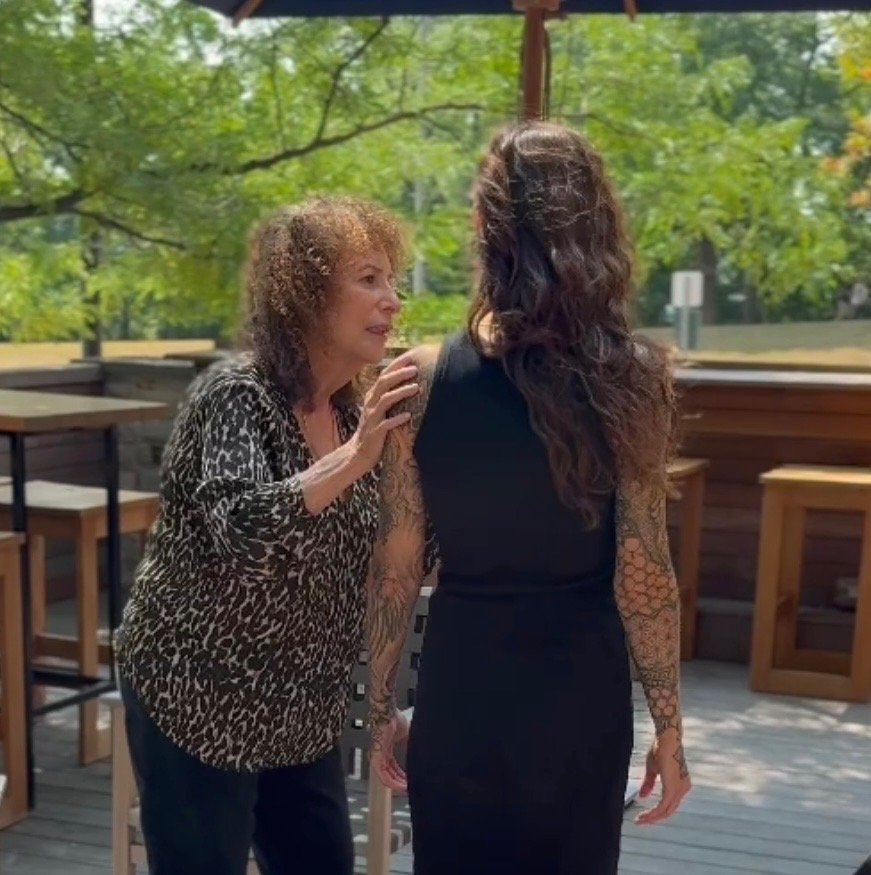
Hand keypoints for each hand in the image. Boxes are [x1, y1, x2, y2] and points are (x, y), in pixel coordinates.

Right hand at [350, 355, 418, 473]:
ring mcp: (372, 419)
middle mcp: (370, 405)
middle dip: (399, 374)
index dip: (396, 365)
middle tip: (415, 369)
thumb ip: (388, 397)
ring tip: (416, 388)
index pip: (384, 376)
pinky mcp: (375, 433)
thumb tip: (409, 384)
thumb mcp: (379, 410)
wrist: (357, 454)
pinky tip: (408, 416)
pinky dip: (397, 419)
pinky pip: (386, 424)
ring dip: (400, 392)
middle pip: (383, 383)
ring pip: (385, 401)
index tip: (412, 357)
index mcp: (372, 397)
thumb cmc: (373, 430)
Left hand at [370, 710, 409, 792]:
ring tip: (408, 790)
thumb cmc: (395, 719)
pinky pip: (384, 776)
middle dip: (401, 783)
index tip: (411, 781)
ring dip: (398, 785)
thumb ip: (412, 744)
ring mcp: (377, 758)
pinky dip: (393, 783)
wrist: (388, 713)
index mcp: (387, 750)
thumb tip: (424, 749)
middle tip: (412, 788)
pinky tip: (402, 786)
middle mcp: (381, 755)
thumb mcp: (408, 734)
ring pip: (387, 778)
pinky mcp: (376, 758)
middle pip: (391, 775)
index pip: (393, 768)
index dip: (402, 776)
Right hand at [635, 728, 690, 824]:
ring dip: (652, 817)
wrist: (666, 739)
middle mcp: (683, 789)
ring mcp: (680, 790)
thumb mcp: (653, 770)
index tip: (642, 816)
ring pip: (666, 811)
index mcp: (680, 784)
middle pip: (668, 810)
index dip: (656, 811)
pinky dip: (653, 812)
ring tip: (639, 820)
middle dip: (653, 818)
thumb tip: (643, 796)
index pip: (669, 803)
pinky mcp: (673, 789)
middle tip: (639, 821)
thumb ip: (649, 784)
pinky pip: (663, 806)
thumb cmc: (660, 749)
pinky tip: (644, 815)